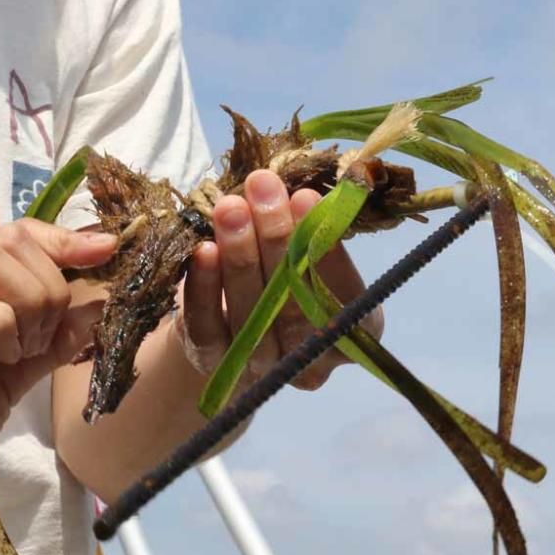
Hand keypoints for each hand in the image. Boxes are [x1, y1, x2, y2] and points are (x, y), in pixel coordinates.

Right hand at [0, 219, 115, 520]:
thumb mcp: (11, 378)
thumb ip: (51, 343)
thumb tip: (99, 308)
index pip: (15, 234)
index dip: (64, 240)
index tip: (105, 251)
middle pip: (11, 239)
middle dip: (50, 287)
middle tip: (39, 341)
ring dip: (28, 306)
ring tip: (18, 352)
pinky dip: (1, 330)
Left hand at [176, 170, 383, 390]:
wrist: (228, 326)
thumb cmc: (284, 279)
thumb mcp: (307, 257)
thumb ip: (311, 233)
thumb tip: (301, 189)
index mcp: (351, 335)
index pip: (345, 297)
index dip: (326, 250)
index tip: (308, 198)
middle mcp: (308, 362)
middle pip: (294, 302)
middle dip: (277, 237)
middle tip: (262, 187)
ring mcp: (260, 367)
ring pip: (251, 311)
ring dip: (239, 253)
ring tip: (230, 206)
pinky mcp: (214, 362)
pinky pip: (207, 324)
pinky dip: (203, 285)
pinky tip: (202, 250)